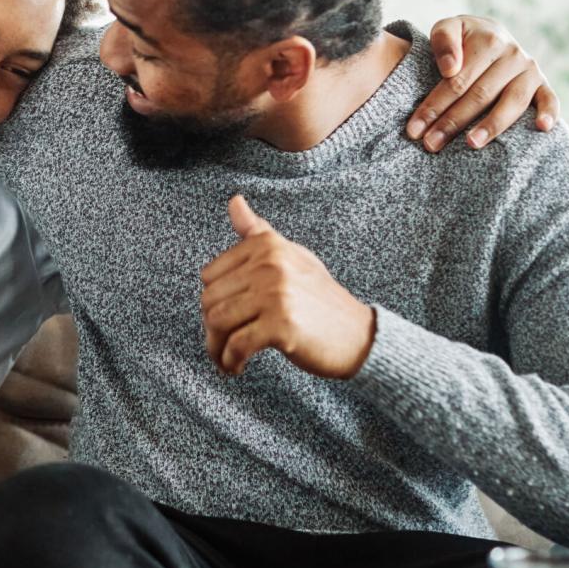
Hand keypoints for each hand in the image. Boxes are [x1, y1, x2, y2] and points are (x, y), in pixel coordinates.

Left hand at [199, 196, 375, 378]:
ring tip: (225, 358)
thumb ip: (257, 232)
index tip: (224, 316)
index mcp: (267, 245)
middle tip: (222, 343)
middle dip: (210, 328)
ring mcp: (276, 294)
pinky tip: (236, 367)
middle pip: (210, 300)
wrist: (358, 335)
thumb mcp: (291, 256)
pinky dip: (230, 361)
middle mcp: (270, 264)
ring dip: (216, 348)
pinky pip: (237, 345)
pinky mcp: (281, 325)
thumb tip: (234, 200)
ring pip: (218, 322)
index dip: (212, 300)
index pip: (210, 275)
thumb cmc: (320, 298)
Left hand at [406, 15, 559, 152]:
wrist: (490, 34)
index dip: (434, 106)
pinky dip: (550, 112)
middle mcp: (513, 55)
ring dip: (492, 125)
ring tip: (471, 144)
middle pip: (479, 95)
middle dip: (452, 122)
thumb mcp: (448, 28)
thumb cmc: (462, 38)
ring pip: (512, 102)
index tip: (414, 129)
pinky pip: (550, 98)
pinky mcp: (543, 84)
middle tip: (431, 144)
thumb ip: (443, 40)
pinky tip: (542, 128)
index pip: (456, 80)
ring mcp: (530, 71)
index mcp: (488, 41)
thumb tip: (450, 68)